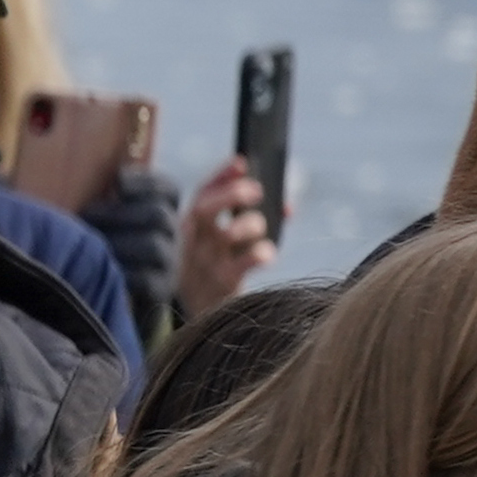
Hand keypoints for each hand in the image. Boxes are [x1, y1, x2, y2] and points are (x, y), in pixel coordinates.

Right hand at [172, 154, 279, 324]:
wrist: (198, 314)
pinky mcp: (222, 283)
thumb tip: (286, 206)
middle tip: (256, 190)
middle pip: (204, 208)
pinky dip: (259, 253)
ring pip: (226, 234)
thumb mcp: (217, 243)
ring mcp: (206, 262)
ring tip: (260, 226)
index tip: (242, 163)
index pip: (201, 193)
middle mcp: (194, 241)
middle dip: (231, 194)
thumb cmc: (216, 269)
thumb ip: (243, 221)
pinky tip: (267, 252)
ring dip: (249, 224)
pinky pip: (242, 264)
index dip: (220, 176)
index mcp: (191, 226)